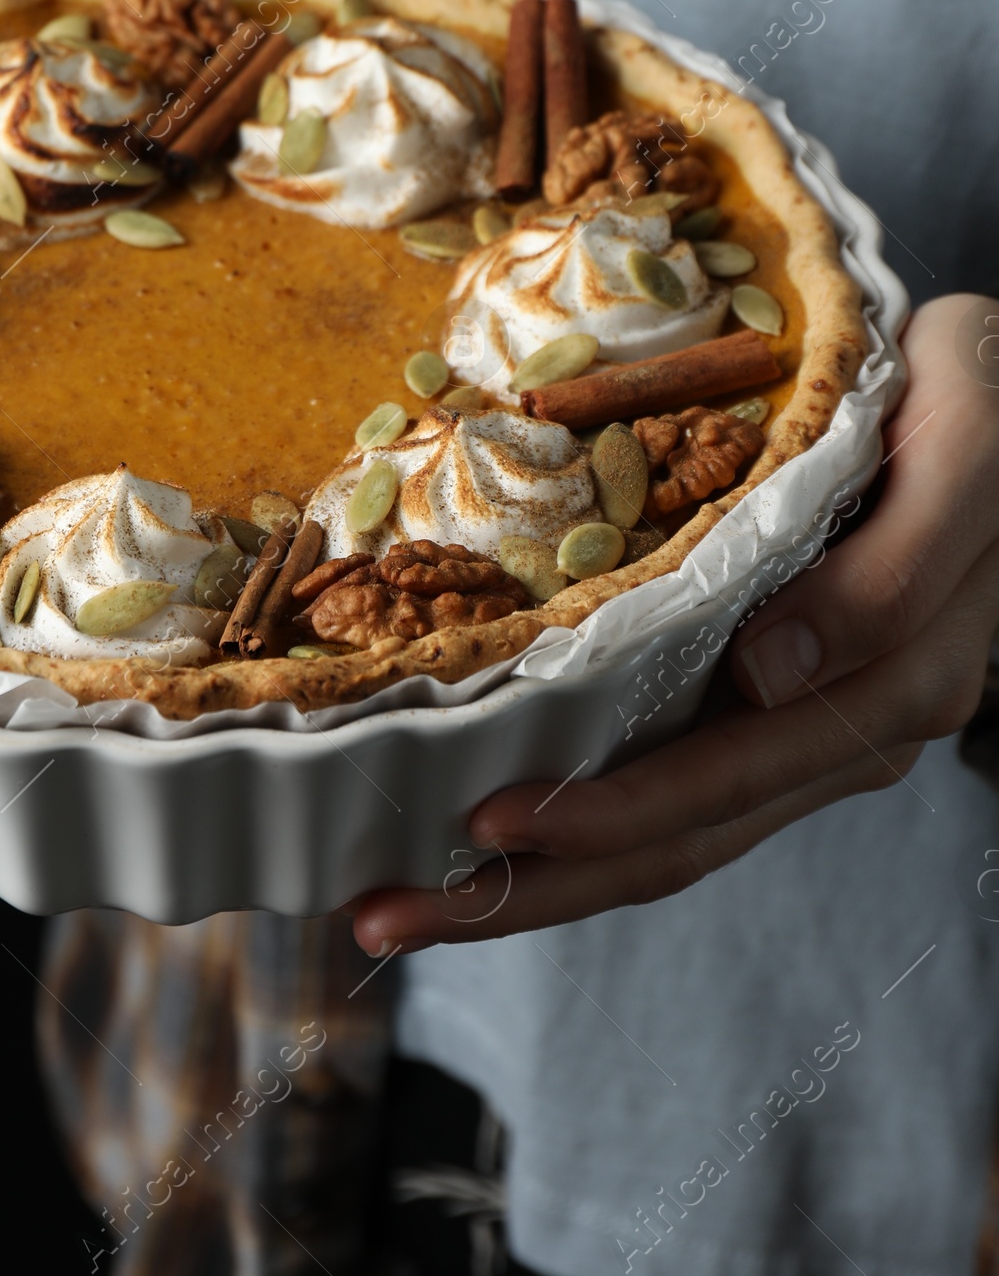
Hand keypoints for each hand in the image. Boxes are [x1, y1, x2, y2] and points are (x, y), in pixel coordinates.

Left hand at [349, 294, 998, 953]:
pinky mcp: (784, 698)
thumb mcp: (962, 461)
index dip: (599, 817)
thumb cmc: (987, 412)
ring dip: (540, 881)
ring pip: (673, 834)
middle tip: (386, 912)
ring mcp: (812, 722)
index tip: (481, 820)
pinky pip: (684, 782)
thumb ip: (889, 573)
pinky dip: (587, 817)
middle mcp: (847, 727)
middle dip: (531, 890)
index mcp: (891, 685)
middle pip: (676, 841)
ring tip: (406, 902)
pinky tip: (499, 823)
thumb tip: (764, 678)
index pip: (719, 787)